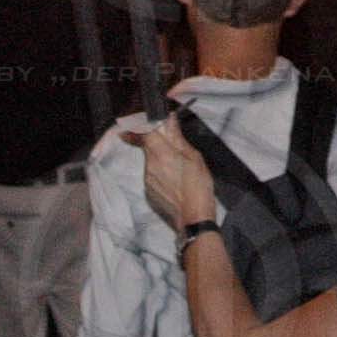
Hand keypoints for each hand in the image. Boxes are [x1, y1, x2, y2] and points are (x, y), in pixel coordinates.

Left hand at [126, 116, 218, 231]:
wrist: (193, 217)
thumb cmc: (198, 185)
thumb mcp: (194, 157)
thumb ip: (177, 138)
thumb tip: (169, 119)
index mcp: (161, 153)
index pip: (142, 132)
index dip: (140, 125)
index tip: (138, 121)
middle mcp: (149, 165)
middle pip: (147, 146)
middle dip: (156, 143)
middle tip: (173, 147)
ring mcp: (147, 179)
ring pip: (150, 161)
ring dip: (159, 158)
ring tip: (178, 167)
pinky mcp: (148, 190)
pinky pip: (151, 174)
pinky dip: (160, 172)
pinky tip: (174, 180)